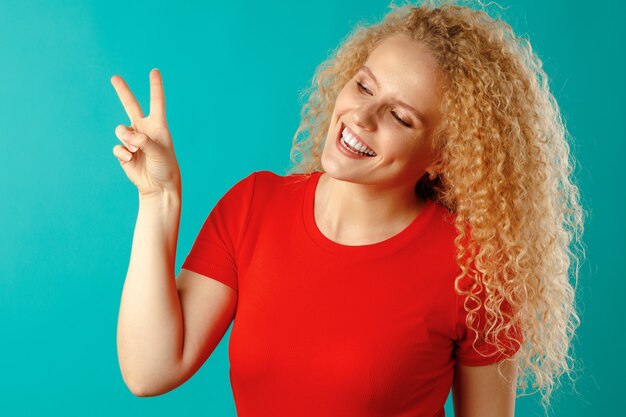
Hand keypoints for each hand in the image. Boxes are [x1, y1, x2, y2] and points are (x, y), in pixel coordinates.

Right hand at [111, 69, 181, 199]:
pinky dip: (122, 153)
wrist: (159, 186)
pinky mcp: (124, 152)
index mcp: (158, 126)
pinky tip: (130, 159)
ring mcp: (133, 140)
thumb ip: (143, 141)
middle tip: (115, 77)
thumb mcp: (159, 152)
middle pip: (130, 105)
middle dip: (122, 91)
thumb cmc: (165, 167)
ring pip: (120, 130)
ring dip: (126, 139)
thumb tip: (125, 136)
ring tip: (136, 150)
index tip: (154, 71)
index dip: (155, 86)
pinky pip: (117, 147)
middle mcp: (144, 130)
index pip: (156, 102)